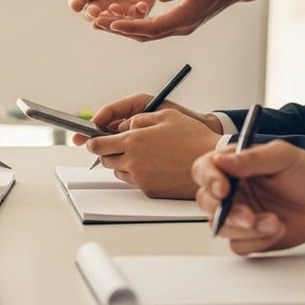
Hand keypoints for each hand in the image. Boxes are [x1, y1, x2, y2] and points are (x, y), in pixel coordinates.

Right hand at [67, 0, 161, 24]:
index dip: (76, 2)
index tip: (76, 5)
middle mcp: (99, 3)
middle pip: (91, 15)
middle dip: (94, 15)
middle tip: (96, 12)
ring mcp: (116, 12)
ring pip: (111, 21)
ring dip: (113, 18)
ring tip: (117, 9)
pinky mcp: (133, 14)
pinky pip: (133, 19)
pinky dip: (137, 14)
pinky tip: (140, 6)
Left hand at [85, 109, 222, 198]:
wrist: (212, 162)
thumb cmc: (192, 136)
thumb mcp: (165, 115)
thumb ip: (138, 119)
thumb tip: (123, 126)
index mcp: (134, 140)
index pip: (98, 144)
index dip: (92, 141)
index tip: (92, 140)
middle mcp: (133, 161)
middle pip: (105, 159)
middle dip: (109, 151)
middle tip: (121, 145)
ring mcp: (141, 178)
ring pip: (118, 171)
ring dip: (123, 162)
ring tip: (143, 154)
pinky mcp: (150, 190)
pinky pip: (134, 181)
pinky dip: (137, 174)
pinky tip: (153, 166)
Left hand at [98, 0, 242, 40]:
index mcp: (185, 18)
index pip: (152, 28)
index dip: (130, 27)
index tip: (110, 23)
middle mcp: (181, 26)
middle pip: (145, 34)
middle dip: (119, 30)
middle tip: (95, 22)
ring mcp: (180, 26)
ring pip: (147, 33)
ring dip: (124, 29)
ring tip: (100, 21)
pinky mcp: (178, 21)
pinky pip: (152, 27)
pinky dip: (134, 24)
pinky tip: (119, 17)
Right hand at [191, 140, 304, 254]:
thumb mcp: (283, 157)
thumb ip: (252, 158)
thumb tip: (223, 161)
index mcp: (233, 165)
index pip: (204, 169)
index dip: (209, 180)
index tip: (224, 189)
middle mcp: (231, 190)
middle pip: (207, 202)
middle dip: (227, 212)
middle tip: (248, 216)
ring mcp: (238, 214)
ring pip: (221, 227)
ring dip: (247, 230)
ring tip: (275, 222)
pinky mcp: (248, 236)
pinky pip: (238, 245)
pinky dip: (258, 241)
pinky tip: (277, 230)